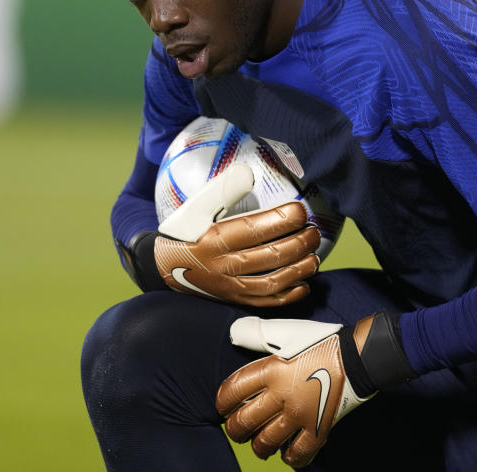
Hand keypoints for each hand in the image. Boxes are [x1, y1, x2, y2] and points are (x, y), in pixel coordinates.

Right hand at [155, 163, 321, 305]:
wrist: (163, 267)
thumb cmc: (183, 232)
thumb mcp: (195, 206)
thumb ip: (222, 189)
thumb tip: (248, 173)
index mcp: (213, 240)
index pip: (254, 230)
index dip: (281, 220)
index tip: (300, 210)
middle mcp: (223, 266)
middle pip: (269, 257)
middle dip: (298, 243)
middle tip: (313, 231)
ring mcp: (229, 287)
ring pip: (271, 283)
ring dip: (298, 269)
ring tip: (314, 255)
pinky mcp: (234, 300)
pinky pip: (264, 303)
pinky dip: (288, 295)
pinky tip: (303, 283)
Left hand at [216, 313, 414, 466]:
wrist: (358, 356)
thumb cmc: (320, 342)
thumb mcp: (285, 332)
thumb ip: (258, 335)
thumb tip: (235, 335)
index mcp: (270, 370)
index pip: (232, 392)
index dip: (223, 402)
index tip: (224, 406)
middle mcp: (281, 396)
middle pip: (244, 423)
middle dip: (235, 429)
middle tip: (237, 427)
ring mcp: (299, 415)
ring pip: (266, 442)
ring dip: (258, 446)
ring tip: (259, 443)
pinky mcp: (318, 429)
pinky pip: (299, 453)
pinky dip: (289, 457)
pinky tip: (286, 453)